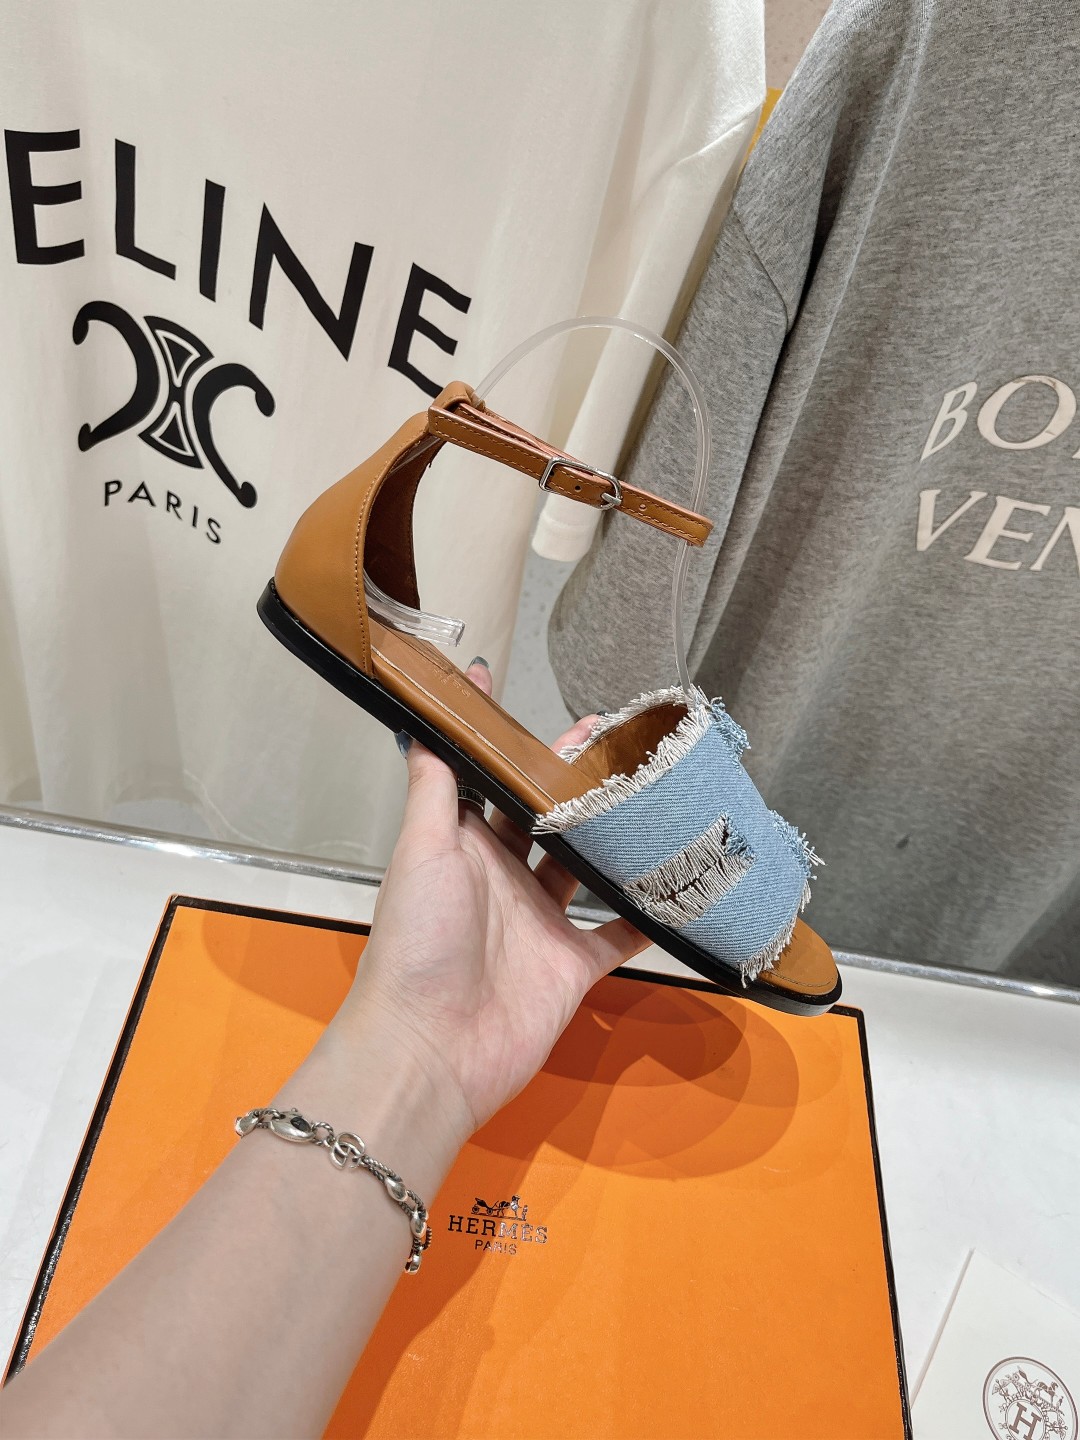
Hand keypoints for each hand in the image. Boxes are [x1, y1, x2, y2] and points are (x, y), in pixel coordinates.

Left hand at [339, 663, 647, 1141]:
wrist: (431, 1049)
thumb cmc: (419, 941)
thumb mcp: (421, 850)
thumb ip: (434, 786)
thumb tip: (428, 716)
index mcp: (467, 848)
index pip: (500, 786)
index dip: (526, 753)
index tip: (560, 717)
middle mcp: (507, 879)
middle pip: (552, 822)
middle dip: (582, 786)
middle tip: (625, 743)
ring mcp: (543, 923)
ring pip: (589, 869)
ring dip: (619, 838)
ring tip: (659, 795)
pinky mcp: (574, 966)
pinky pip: (619, 934)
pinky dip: (649, 915)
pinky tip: (683, 882)